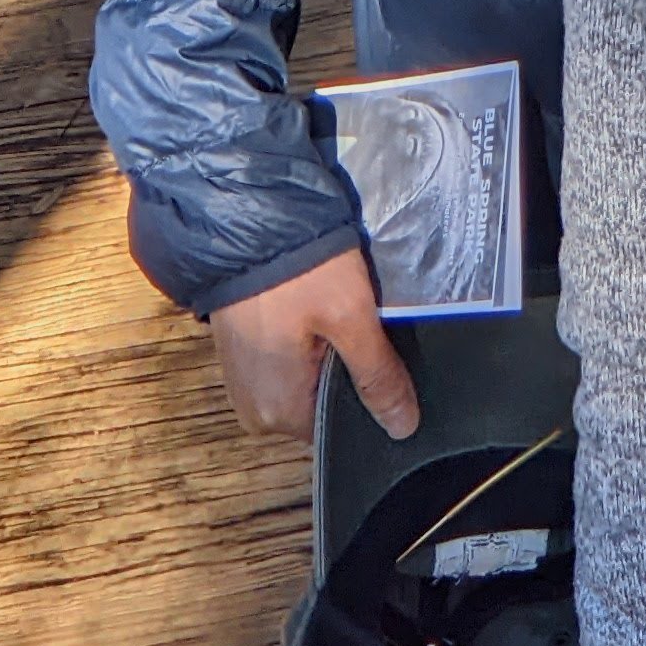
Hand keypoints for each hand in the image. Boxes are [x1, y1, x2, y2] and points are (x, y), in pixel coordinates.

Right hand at [209, 245, 420, 442]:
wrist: (248, 218)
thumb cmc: (299, 268)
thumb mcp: (350, 316)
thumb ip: (378, 376)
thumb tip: (403, 427)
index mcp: (278, 414)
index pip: (340, 425)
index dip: (368, 394)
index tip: (382, 358)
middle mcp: (256, 410)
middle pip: (322, 403)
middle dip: (347, 370)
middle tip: (359, 326)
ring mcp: (245, 382)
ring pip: (307, 380)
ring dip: (328, 352)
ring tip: (338, 313)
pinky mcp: (242, 353)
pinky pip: (287, 362)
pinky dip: (307, 341)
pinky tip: (316, 310)